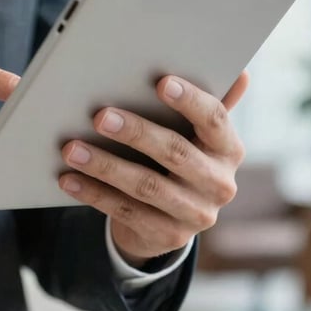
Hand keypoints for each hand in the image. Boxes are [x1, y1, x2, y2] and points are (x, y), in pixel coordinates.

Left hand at [58, 72, 248, 267]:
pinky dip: (93, 193)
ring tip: (71, 148)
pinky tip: (68, 178)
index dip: (190, 100)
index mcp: (229, 149)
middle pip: (175, 153)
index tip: (161, 82)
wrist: (171, 219)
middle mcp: (220, 184)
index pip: (215, 119)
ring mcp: (196, 214)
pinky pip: (125, 211)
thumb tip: (242, 73)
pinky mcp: (168, 236)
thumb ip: (208, 105)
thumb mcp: (195, 135)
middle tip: (100, 116)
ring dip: (104, 166)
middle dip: (135, 133)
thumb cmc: (178, 159)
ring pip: (145, 186)